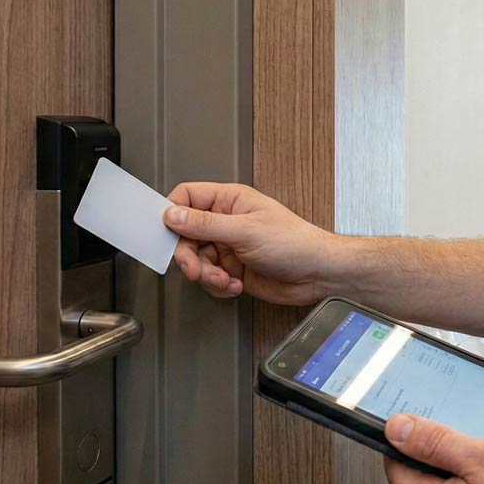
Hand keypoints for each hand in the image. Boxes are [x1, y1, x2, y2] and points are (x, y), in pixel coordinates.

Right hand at [162, 182, 336, 304]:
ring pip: (196, 260)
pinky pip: (209, 278)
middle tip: (195, 269)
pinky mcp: (233, 270)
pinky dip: (218, 286)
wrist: (317, 274)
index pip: (188, 197)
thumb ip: (205, 224)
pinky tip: (235, 286)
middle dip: (188, 256)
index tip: (166, 232)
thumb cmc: (295, 243)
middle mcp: (226, 222)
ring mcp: (229, 246)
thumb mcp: (245, 231)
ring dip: (206, 275)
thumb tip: (173, 215)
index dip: (173, 213)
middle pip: (185, 234)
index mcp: (230, 201)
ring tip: (224, 280)